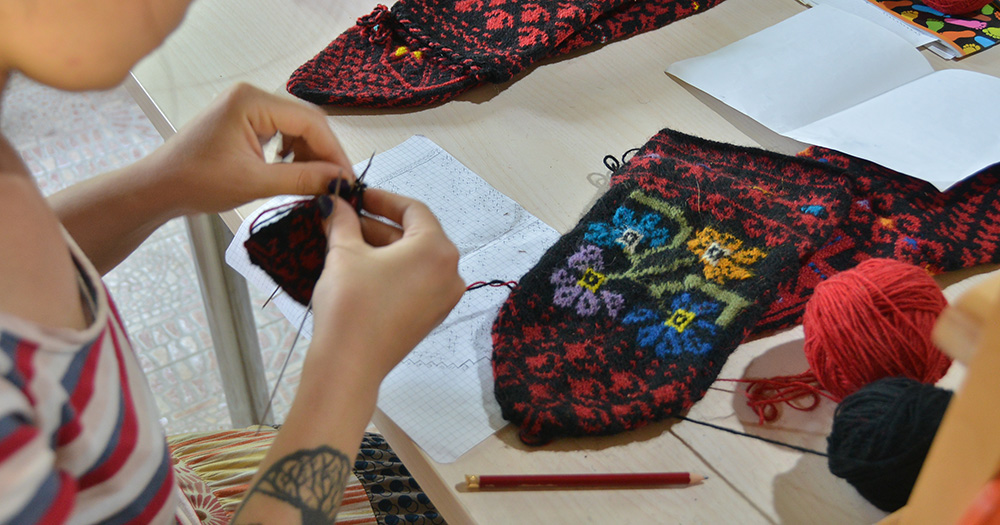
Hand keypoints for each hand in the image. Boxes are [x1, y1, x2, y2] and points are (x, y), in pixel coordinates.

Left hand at [142, 83, 352, 216]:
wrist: (158, 188)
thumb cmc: (195, 182)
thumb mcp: (255, 183)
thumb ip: (302, 179)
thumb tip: (340, 181)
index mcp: (251, 101)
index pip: (310, 121)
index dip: (333, 151)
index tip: (348, 179)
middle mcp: (251, 96)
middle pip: (306, 122)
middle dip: (323, 154)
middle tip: (337, 184)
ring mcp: (248, 108)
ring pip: (297, 129)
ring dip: (310, 156)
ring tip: (316, 183)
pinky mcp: (245, 122)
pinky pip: (282, 134)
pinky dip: (294, 155)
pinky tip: (294, 173)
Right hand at [307, 189, 464, 380]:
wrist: (350, 364)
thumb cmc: (352, 308)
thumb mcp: (344, 253)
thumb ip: (344, 221)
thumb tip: (337, 204)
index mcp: (437, 249)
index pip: (413, 210)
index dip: (382, 199)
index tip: (358, 195)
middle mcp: (449, 272)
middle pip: (414, 234)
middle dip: (377, 224)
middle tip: (345, 217)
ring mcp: (443, 297)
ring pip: (412, 259)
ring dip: (381, 247)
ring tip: (345, 240)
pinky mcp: (430, 316)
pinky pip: (414, 281)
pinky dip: (391, 270)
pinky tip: (360, 267)